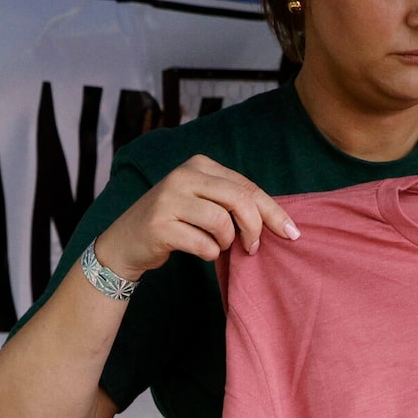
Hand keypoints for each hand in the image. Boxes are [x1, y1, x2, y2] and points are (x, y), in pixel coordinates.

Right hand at [94, 153, 299, 278]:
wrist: (125, 242)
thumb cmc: (172, 223)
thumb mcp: (200, 201)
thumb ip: (231, 201)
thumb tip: (276, 220)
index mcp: (199, 165)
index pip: (247, 186)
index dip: (273, 211)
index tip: (292, 233)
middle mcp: (183, 176)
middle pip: (239, 200)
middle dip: (254, 228)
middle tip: (253, 248)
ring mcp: (169, 199)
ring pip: (221, 222)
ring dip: (227, 242)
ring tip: (219, 247)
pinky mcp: (159, 225)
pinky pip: (202, 244)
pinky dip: (208, 253)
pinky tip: (201, 252)